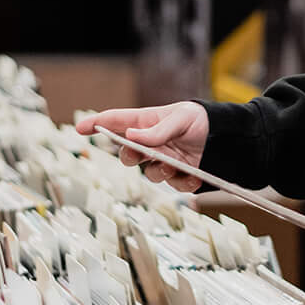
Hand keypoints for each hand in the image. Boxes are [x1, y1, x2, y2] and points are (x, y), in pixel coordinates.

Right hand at [76, 102, 208, 189]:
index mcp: (147, 123)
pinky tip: (193, 175)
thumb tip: (131, 137)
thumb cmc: (199, 119)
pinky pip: (174, 186)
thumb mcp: (180, 119)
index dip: (97, 124)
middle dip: (130, 156)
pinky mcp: (178, 174)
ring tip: (174, 164)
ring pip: (150, 174)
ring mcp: (164, 160)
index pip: (116, 122)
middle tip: (141, 154)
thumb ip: (157, 130)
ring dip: (159, 171)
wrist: (225, 137)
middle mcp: (151, 143)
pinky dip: (183, 183)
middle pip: (127, 155)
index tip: (80, 128)